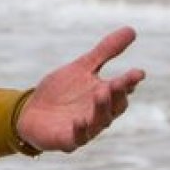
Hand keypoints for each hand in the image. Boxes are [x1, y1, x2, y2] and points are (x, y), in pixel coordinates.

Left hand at [17, 27, 145, 152]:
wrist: (30, 112)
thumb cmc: (60, 92)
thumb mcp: (81, 67)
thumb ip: (105, 52)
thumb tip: (132, 29)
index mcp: (104, 95)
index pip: (122, 89)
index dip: (130, 81)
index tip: (138, 72)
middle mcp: (99, 113)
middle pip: (114, 106)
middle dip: (118, 94)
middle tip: (119, 82)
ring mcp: (85, 128)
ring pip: (99, 121)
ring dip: (102, 109)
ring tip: (101, 93)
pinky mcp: (68, 140)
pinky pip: (77, 138)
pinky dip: (80, 130)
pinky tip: (79, 121)